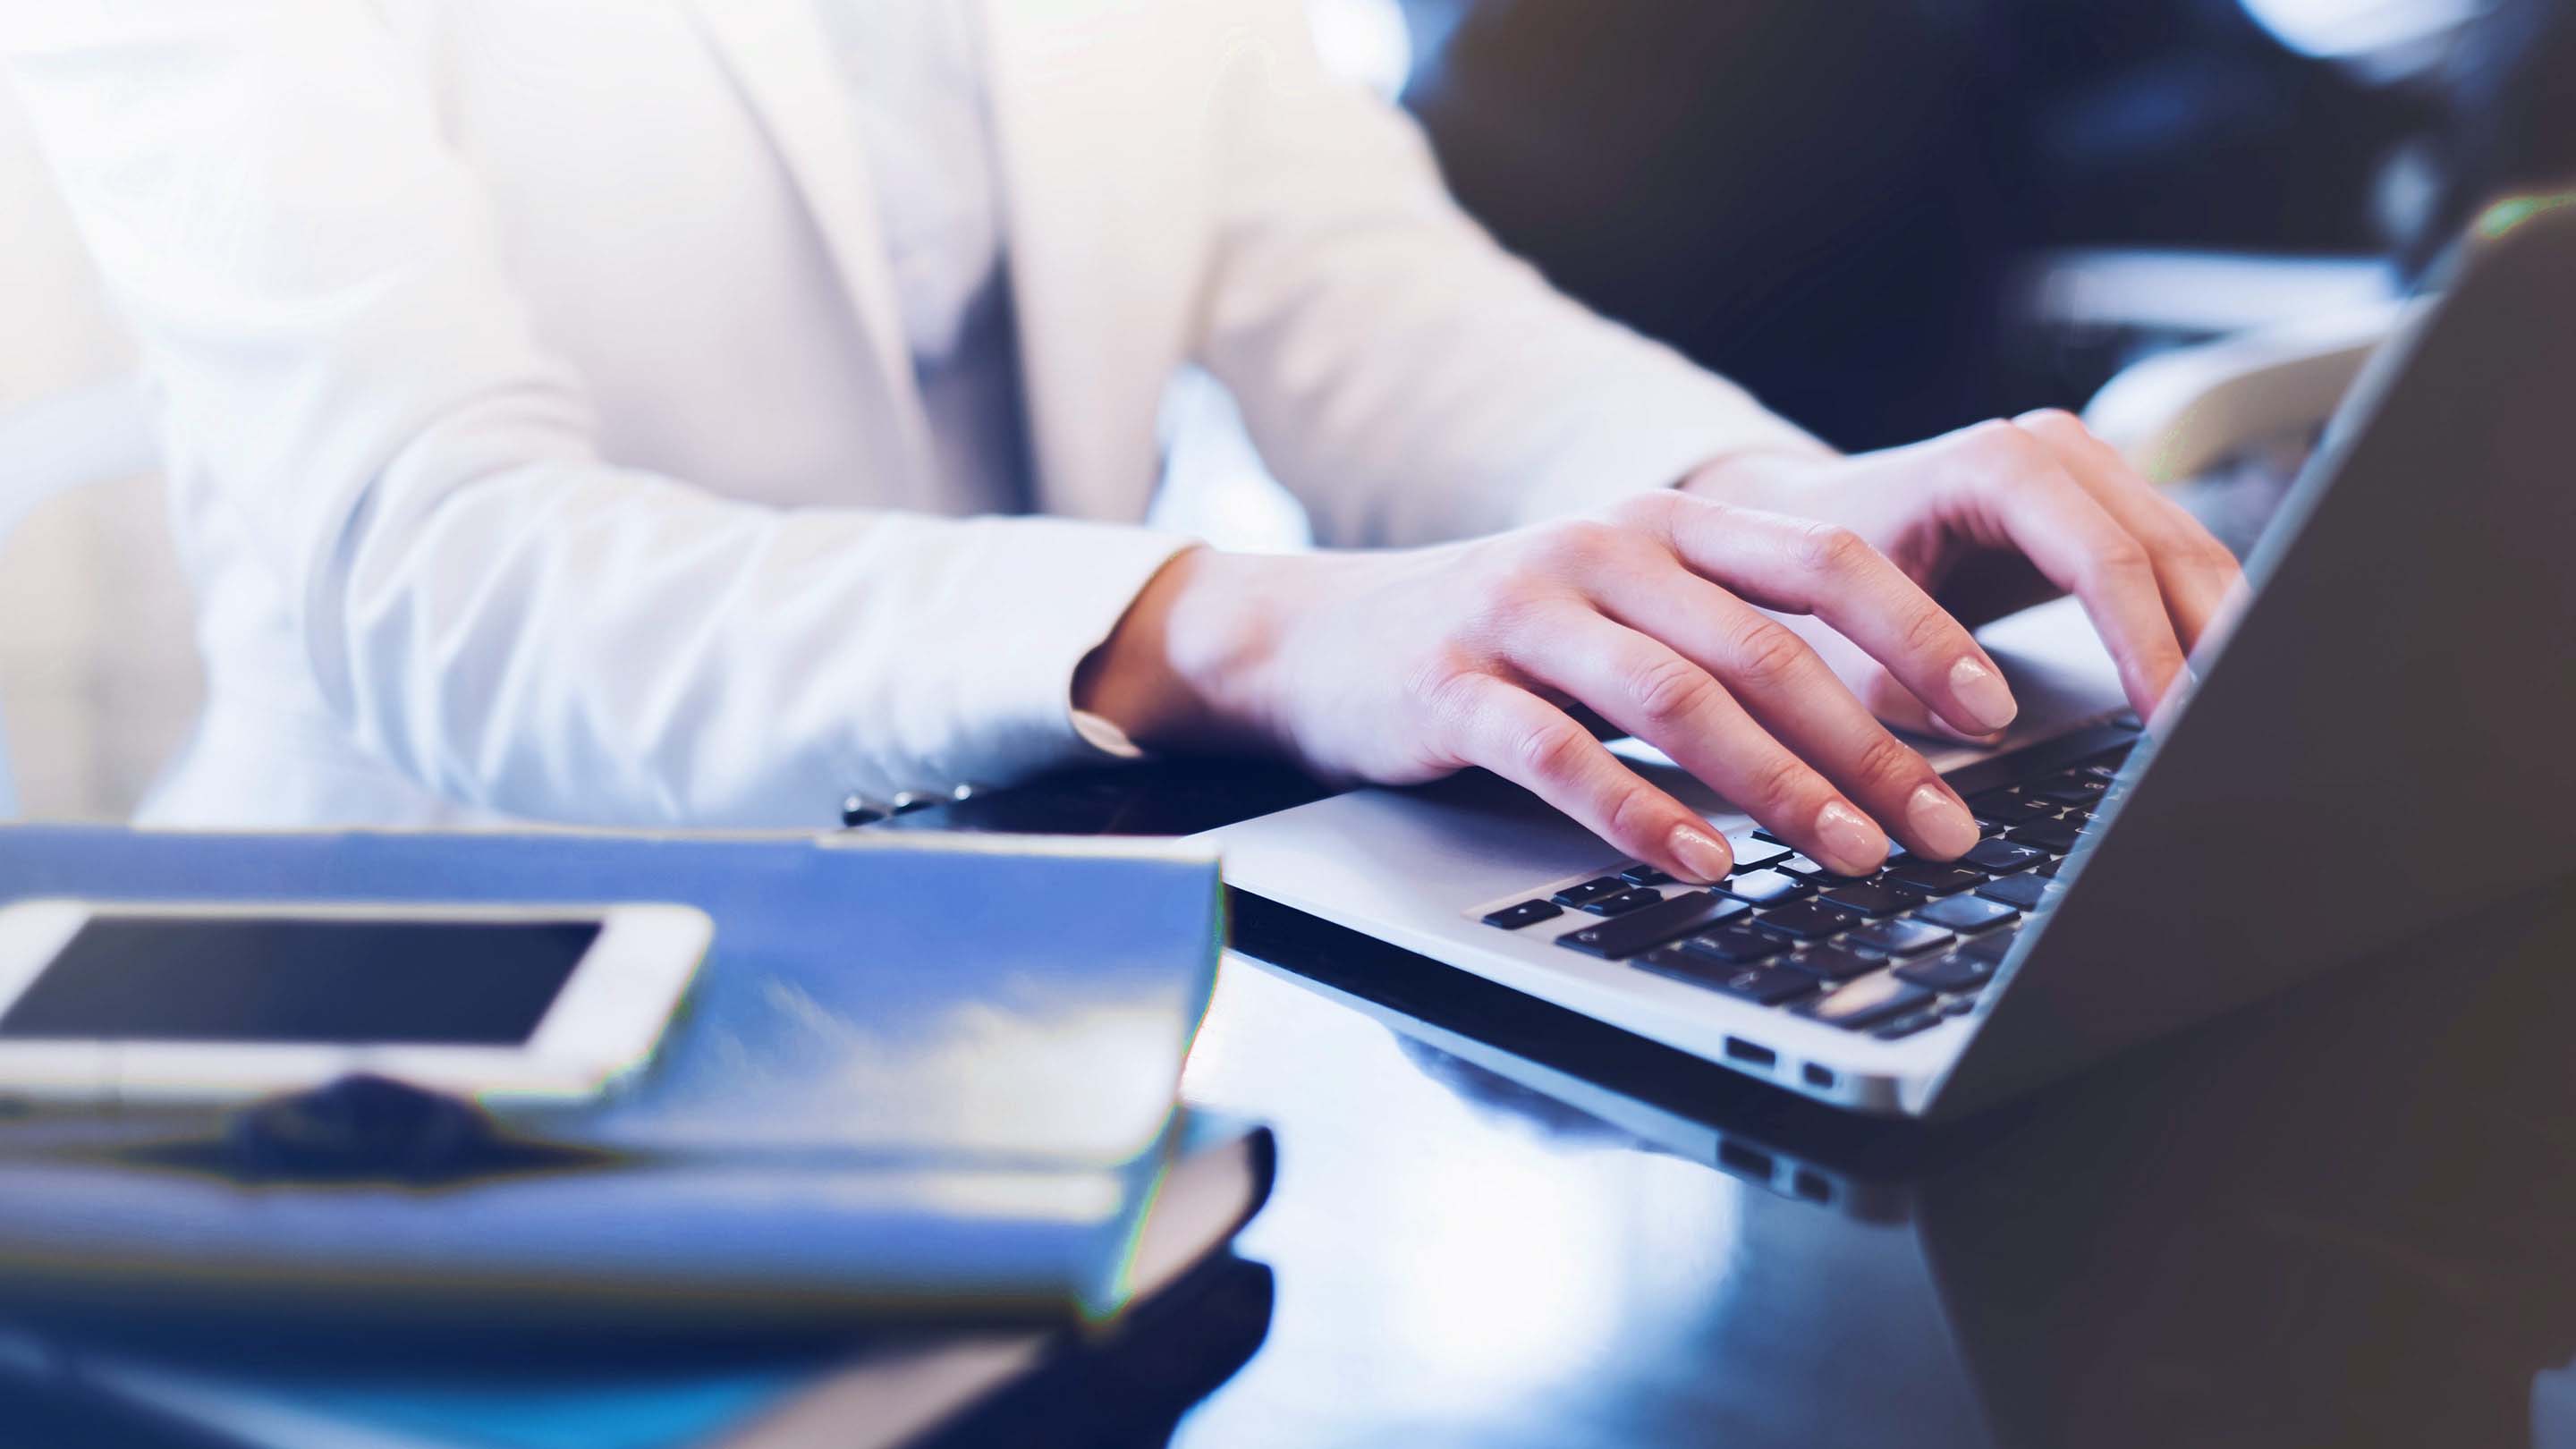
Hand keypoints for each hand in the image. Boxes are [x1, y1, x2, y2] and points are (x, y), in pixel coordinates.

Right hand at [1076, 491, 2026, 881]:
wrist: (1318, 639)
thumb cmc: (1500, 642)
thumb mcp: (1625, 613)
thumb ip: (1731, 642)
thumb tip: (1887, 737)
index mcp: (1666, 525)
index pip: (1824, 561)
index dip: (1921, 633)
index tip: (1997, 711)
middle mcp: (1604, 550)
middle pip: (1766, 643)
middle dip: (1872, 743)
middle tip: (1944, 825)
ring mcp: (1524, 612)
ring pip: (1677, 697)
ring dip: (1777, 786)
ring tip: (1851, 854)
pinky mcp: (1454, 687)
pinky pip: (1560, 753)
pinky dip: (1638, 814)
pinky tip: (1697, 866)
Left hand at [1684, 411, 2244, 735]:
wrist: (1804, 518)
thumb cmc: (1816, 571)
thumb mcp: (1847, 629)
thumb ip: (1908, 679)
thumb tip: (1985, 730)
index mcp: (1995, 465)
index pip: (2105, 559)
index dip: (2148, 646)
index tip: (2174, 721)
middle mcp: (2055, 452)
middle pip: (2171, 551)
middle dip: (2211, 646)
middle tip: (2233, 739)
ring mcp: (2089, 470)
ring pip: (2191, 553)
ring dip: (2224, 636)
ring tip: (2242, 724)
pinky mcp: (2103, 504)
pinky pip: (2174, 565)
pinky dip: (2202, 624)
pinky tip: (2217, 690)